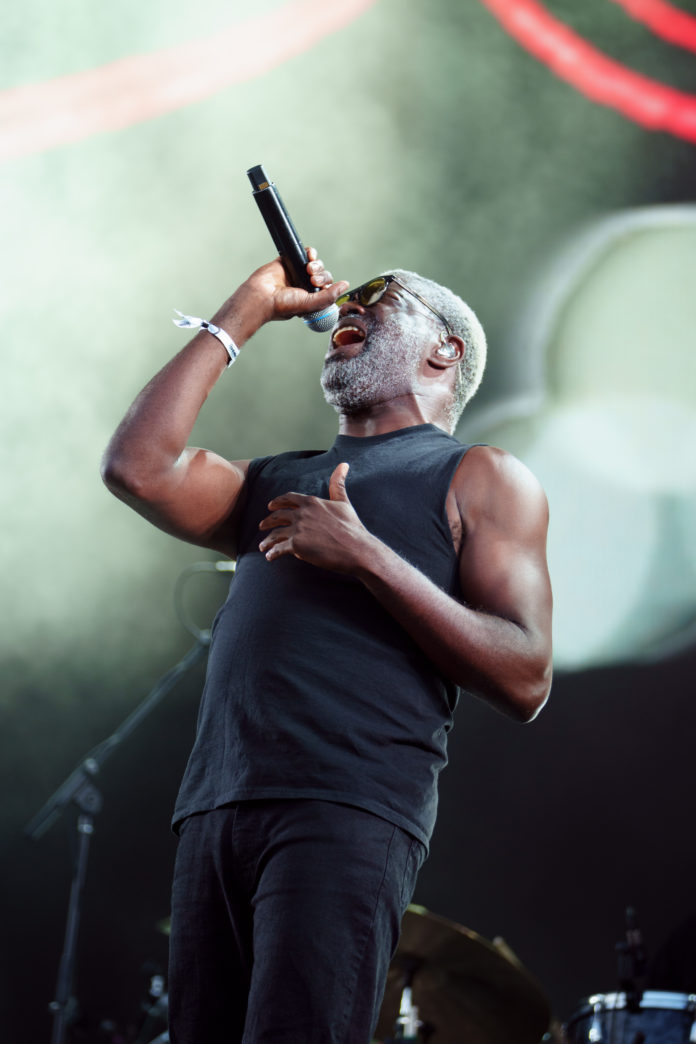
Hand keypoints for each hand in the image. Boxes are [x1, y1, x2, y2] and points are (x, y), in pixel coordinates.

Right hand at [228, 247, 347, 326]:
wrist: (262, 295)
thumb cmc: (282, 305)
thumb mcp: (310, 304)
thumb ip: (329, 296)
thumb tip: (345, 285)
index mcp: (311, 298)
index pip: (328, 289)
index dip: (328, 286)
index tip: (320, 287)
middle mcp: (305, 286)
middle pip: (323, 275)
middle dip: (322, 275)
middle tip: (312, 280)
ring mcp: (297, 273)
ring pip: (317, 265)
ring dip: (317, 265)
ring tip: (308, 269)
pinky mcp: (289, 261)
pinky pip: (306, 253)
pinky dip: (311, 252)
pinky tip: (310, 255)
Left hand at [258, 463, 374, 572]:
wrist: (357, 549)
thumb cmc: (352, 527)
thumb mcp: (344, 502)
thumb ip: (338, 484)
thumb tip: (343, 464)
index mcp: (311, 502)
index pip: (288, 498)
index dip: (278, 502)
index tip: (270, 505)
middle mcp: (302, 513)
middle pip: (278, 516)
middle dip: (268, 521)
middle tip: (262, 526)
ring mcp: (298, 529)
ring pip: (276, 534)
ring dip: (267, 541)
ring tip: (263, 547)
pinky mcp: (297, 545)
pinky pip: (279, 549)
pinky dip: (273, 553)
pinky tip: (270, 557)